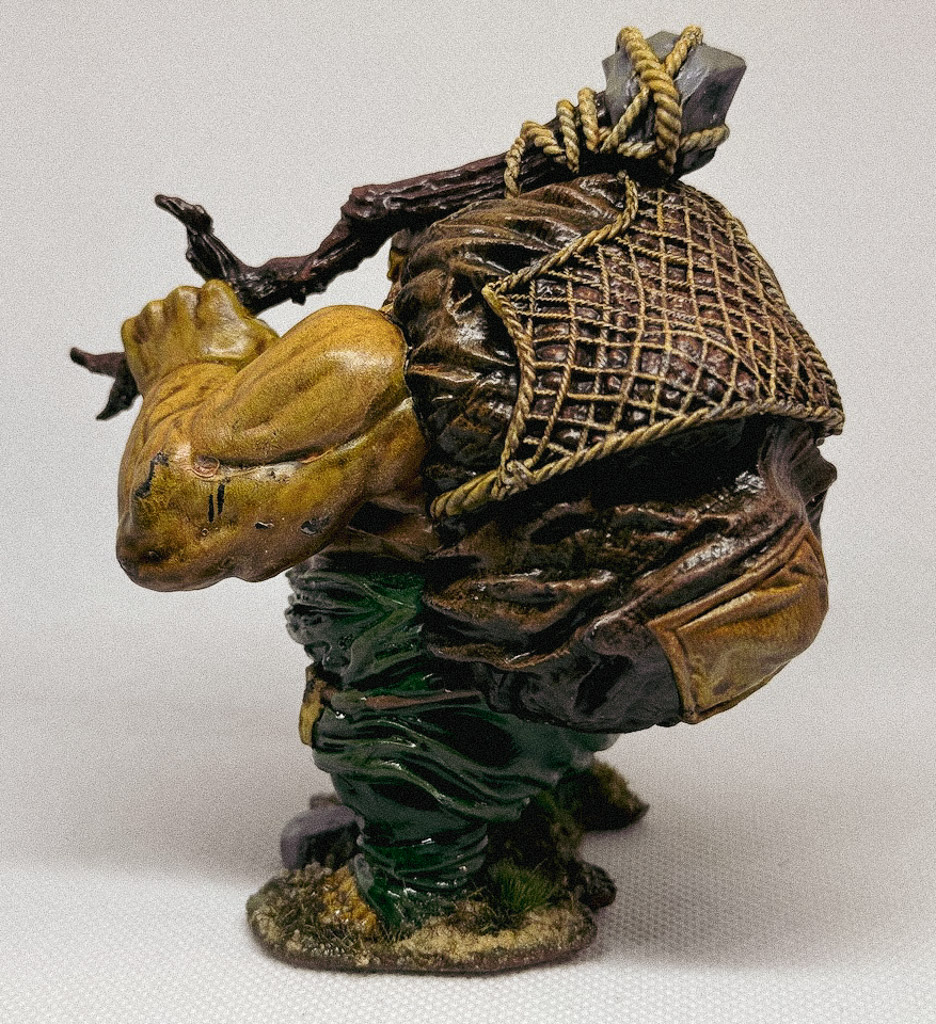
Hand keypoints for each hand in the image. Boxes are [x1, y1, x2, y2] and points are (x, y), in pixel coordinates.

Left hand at [120, 280, 276, 393]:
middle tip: (202, 347)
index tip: (223, 331)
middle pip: (184, 299)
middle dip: (191, 318)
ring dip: (166, 328)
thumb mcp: (265, 348)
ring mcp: (154, 320)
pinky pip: (135, 329)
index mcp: (213, 298)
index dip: (220, 312)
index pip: (214, 291)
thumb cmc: (233, 381)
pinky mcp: (134, 339)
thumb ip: (255, 325)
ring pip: (158, 312)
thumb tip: (248, 322)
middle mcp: (181, 301)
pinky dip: (144, 341)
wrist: (195, 413)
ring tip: (180, 355)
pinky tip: (160, 358)